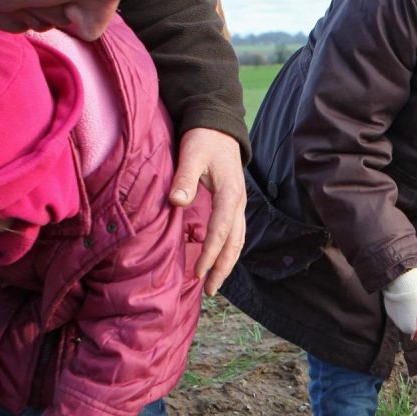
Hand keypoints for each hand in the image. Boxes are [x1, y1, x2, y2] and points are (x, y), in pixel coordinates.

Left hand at [170, 127, 244, 295]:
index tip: (198, 273)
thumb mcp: (192, 152)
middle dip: (223, 268)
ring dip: (226, 263)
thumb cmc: (203, 138)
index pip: (221, 231)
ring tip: (213, 283)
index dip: (210, 254)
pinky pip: (234, 233)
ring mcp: (239, 204)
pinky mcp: (234, 204)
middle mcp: (239, 203)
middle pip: (235, 243)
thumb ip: (184, 177)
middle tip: (209, 290)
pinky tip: (216, 261)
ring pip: (237, 241)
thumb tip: (177, 202)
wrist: (219, 125)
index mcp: (230, 193)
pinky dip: (227, 251)